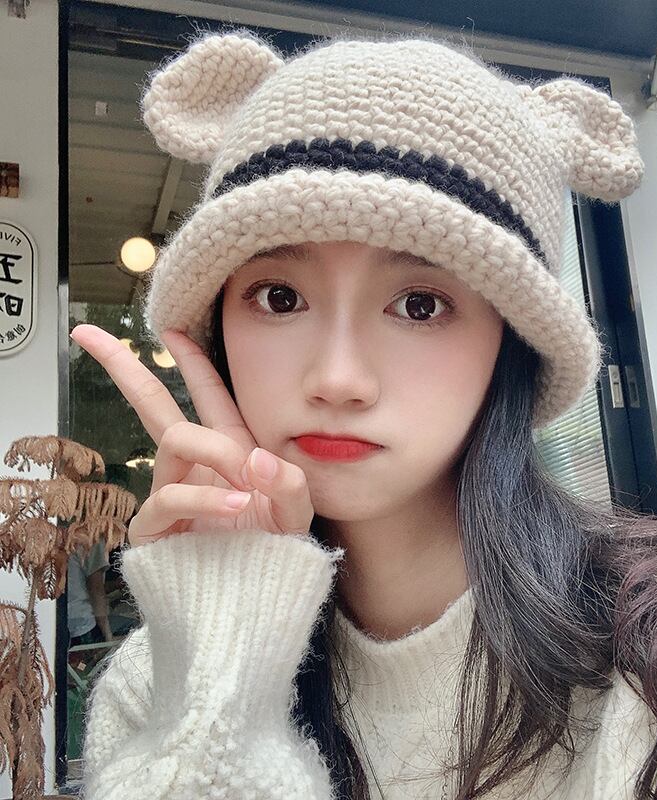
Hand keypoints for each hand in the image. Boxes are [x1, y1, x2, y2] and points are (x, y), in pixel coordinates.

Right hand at [69, 324, 313, 547]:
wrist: (258, 600)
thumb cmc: (274, 553)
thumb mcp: (296, 513)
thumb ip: (290, 483)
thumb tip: (255, 458)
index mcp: (228, 450)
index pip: (206, 395)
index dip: (190, 361)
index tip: (170, 327)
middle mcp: (194, 464)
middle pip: (153, 404)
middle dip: (124, 366)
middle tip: (87, 333)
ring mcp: (172, 491)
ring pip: (177, 438)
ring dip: (217, 455)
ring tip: (247, 487)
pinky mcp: (155, 525)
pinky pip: (172, 493)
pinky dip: (206, 496)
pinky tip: (236, 505)